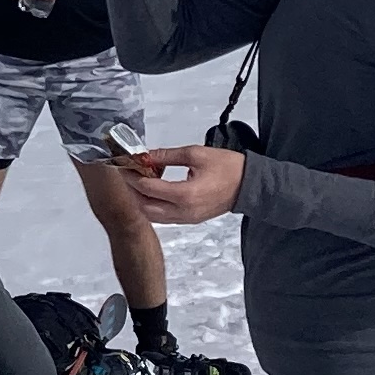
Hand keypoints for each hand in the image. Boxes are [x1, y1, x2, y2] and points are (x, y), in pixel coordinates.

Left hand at [125, 140, 245, 226]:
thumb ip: (166, 155)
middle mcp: (183, 212)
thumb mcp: (195, 154)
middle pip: (145, 207)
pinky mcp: (190, 220)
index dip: (132, 177)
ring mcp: (187, 219)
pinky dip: (153, 205)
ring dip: (141, 200)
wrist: (250, 185)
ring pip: (153, 216)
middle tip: (128, 173)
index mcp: (185, 194)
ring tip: (139, 180)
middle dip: (132, 190)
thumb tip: (145, 155)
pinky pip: (164, 217)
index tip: (124, 165)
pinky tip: (153, 189)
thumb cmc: (228, 168)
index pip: (147, 189)